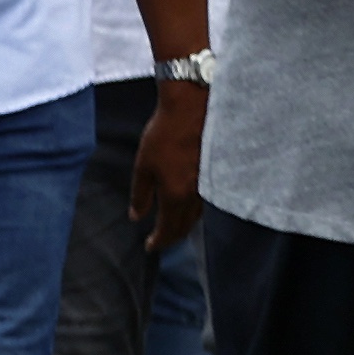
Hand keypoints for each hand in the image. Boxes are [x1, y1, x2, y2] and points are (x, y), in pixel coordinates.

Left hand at [130, 82, 204, 253]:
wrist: (193, 107)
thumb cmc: (164, 134)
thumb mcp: (143, 165)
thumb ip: (140, 194)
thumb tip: (136, 217)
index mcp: (175, 196)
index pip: (168, 229)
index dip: (158, 241)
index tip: (149, 247)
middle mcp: (196, 196)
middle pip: (185, 227)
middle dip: (172, 237)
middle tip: (160, 241)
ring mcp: (209, 185)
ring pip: (197, 216)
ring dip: (184, 225)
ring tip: (173, 227)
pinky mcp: (217, 173)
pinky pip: (206, 202)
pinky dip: (195, 211)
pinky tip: (188, 206)